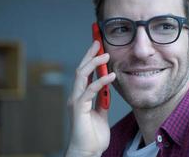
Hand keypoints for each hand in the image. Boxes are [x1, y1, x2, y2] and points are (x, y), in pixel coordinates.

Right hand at [66, 41, 115, 156]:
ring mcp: (76, 101)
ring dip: (93, 63)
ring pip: (82, 76)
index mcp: (81, 96)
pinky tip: (112, 76)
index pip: (85, 73)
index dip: (90, 58)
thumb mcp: (101, 112)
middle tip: (97, 41)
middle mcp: (76, 96)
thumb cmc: (93, 134)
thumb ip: (101, 99)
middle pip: (81, 69)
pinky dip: (101, 81)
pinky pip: (90, 91)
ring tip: (105, 55)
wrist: (88, 151)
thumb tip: (107, 88)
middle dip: (89, 54)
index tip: (98, 47)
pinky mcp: (79, 109)